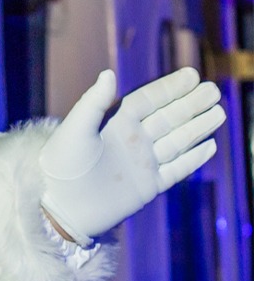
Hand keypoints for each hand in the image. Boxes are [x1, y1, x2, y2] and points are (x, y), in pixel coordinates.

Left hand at [39, 68, 224, 244]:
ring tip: (218, 112)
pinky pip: (176, 170)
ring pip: (177, 141)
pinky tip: (209, 146)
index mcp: (114, 124)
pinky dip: (193, 159)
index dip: (169, 88)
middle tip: (213, 90)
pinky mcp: (148, 187)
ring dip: (197, 127)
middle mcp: (131, 141)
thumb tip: (109, 73)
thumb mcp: (75, 130)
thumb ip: (93, 103)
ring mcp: (141, 164)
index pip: (147, 101)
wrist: (61, 207)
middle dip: (190, 104)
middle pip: (167, 118)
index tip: (191, 74)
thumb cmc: (61, 165)